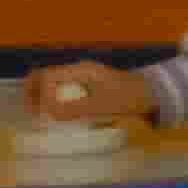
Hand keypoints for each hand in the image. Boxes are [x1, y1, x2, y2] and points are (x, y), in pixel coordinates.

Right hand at [22, 62, 153, 128]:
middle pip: (45, 76)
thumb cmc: (130, 97)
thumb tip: (49, 112)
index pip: (46, 76)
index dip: (38, 94)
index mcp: (80, 70)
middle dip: (34, 93)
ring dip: (45, 98)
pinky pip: (66, 92)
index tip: (40, 113)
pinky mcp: (90, 88)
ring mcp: (84, 78)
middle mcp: (79, 71)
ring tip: (44, 116)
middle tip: (33, 113)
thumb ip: (75, 108)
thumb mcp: (102, 105)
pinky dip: (58, 102)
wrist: (155, 95)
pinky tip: (62, 116)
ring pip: (54, 84)